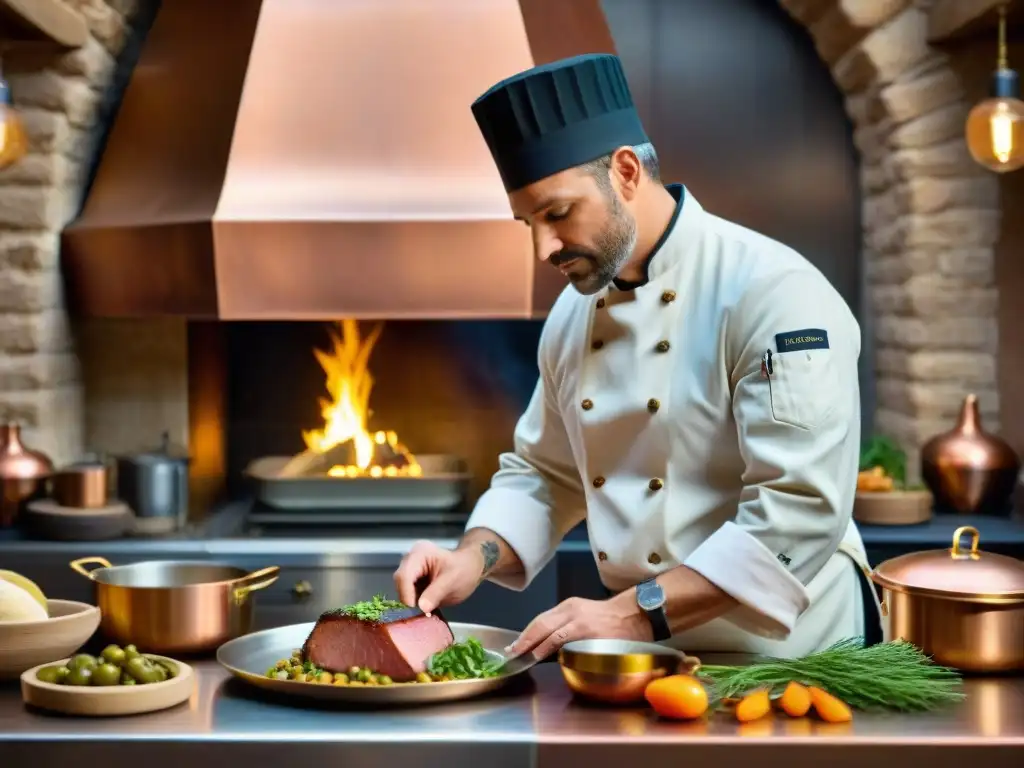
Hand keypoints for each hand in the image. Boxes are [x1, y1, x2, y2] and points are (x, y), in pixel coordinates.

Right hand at [393, 539, 483, 614]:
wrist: (470, 568)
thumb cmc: (464, 570)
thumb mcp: (452, 581)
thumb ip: (436, 593)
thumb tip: (422, 608)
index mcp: (420, 553)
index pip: (404, 575)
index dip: (407, 594)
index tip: (415, 610)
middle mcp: (410, 559)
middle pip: (400, 582)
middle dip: (408, 599)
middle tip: (420, 614)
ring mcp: (410, 570)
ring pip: (401, 590)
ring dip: (410, 602)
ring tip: (424, 612)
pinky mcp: (411, 580)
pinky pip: (407, 593)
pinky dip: (414, 603)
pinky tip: (424, 608)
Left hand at [505, 594, 652, 660]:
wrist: (637, 613)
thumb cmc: (614, 619)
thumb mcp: (586, 615)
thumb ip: (568, 626)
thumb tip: (549, 645)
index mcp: (569, 606)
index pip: (541, 619)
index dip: (526, 633)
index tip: (515, 645)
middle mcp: (571, 609)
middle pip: (539, 623)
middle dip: (523, 639)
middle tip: (512, 652)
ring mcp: (578, 619)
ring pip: (547, 630)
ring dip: (531, 644)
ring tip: (521, 655)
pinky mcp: (587, 630)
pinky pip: (561, 638)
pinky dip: (546, 646)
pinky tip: (538, 654)